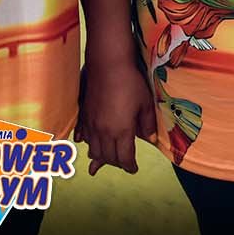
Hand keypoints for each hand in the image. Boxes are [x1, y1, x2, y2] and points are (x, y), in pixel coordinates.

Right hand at [75, 55, 155, 175]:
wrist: (107, 64)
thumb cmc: (130, 82)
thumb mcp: (145, 103)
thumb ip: (148, 124)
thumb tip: (150, 140)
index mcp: (121, 131)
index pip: (124, 158)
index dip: (130, 166)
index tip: (134, 169)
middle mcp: (103, 132)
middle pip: (108, 157)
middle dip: (117, 163)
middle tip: (124, 163)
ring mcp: (91, 124)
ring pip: (94, 149)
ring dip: (101, 156)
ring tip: (104, 160)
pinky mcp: (83, 114)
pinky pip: (82, 135)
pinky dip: (86, 143)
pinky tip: (86, 144)